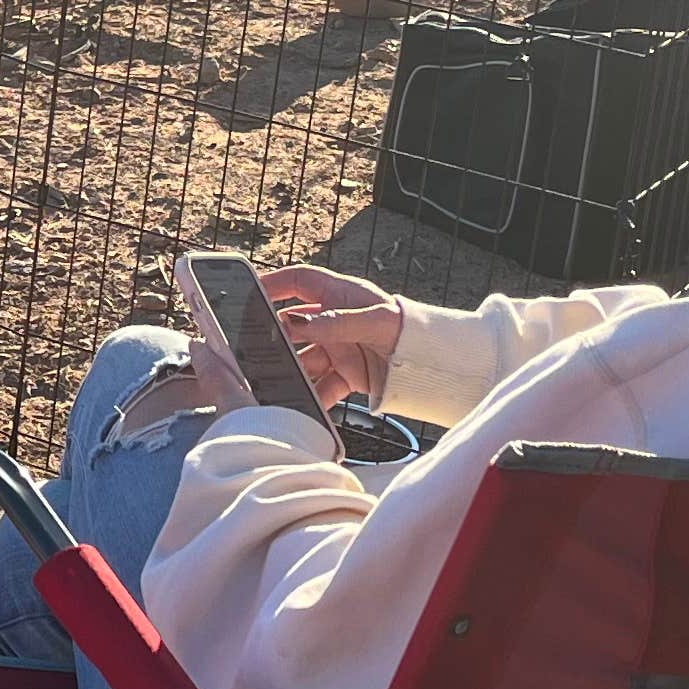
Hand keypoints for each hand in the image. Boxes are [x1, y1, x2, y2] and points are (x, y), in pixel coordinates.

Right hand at [259, 263, 399, 406]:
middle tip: (252, 350)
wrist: (439, 368)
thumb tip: (296, 323)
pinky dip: (312, 398)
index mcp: (342, 296)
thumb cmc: (413, 331)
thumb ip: (335, 323)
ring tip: (274, 383)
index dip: (274, 283)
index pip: (300, 281)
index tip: (248, 291)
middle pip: (293, 326)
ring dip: (290, 373)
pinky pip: (322, 387)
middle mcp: (336, 322)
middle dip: (273, 338)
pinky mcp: (348, 376)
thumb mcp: (375, 321)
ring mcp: (340, 350)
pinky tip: (303, 406)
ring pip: (303, 361)